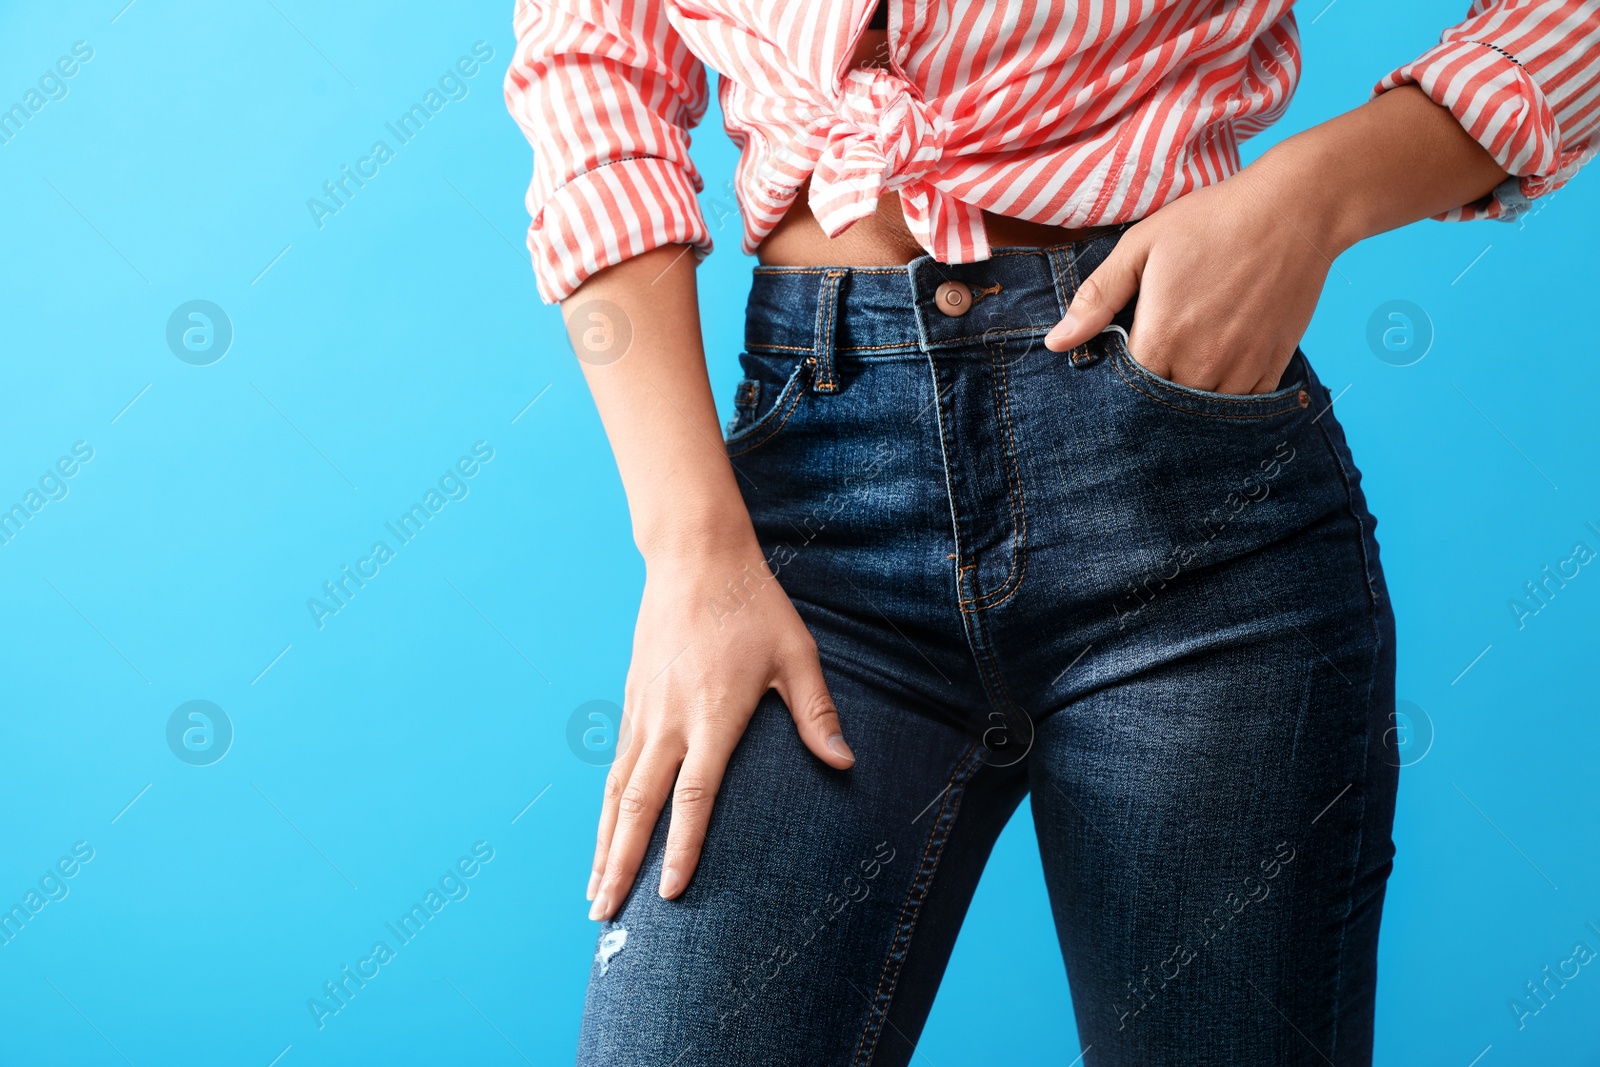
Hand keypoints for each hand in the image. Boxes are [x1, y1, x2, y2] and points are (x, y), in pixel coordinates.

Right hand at [587, 535, 854, 921]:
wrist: (696, 557)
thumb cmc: (754, 606)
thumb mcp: (797, 655)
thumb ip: (817, 714)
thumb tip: (846, 765)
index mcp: (712, 713)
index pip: (695, 794)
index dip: (682, 846)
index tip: (669, 892)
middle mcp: (669, 718)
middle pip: (638, 805)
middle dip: (620, 863)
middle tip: (605, 914)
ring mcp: (644, 711)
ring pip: (616, 791)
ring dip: (603, 845)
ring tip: (594, 894)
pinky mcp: (632, 702)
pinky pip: (614, 767)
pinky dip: (605, 810)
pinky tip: (604, 838)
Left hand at [1043, 156, 1343, 394]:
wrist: (1294, 209)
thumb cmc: (1212, 220)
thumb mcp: (1141, 246)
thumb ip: (1097, 297)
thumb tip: (1055, 343)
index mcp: (1162, 337)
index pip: (1126, 388)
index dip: (1118, 379)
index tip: (1122, 358)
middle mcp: (1201, 363)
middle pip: (1162, 405)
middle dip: (1151, 392)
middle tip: (1155, 359)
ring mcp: (1241, 368)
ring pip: (1202, 410)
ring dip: (1189, 396)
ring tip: (1184, 365)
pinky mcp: (1273, 364)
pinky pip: (1243, 404)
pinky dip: (1226, 395)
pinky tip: (1218, 370)